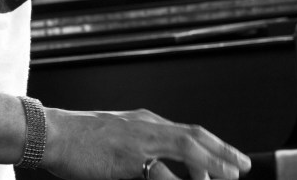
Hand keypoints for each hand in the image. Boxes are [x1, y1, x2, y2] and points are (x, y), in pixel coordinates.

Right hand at [42, 107, 250, 179]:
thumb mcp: (116, 142)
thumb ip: (139, 154)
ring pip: (186, 146)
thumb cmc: (78, 141)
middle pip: (195, 135)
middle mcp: (147, 125)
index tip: (230, 157)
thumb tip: (156, 168)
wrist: (52, 133)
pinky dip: (180, 175)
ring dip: (211, 161)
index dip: (212, 144)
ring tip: (230, 175)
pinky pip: (161, 169)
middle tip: (243, 166)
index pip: (188, 131)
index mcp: (145, 122)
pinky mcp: (128, 156)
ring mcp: (140, 138)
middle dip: (222, 150)